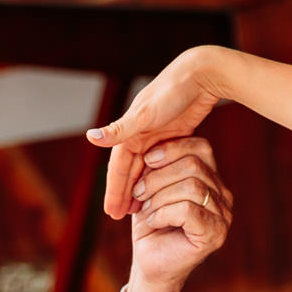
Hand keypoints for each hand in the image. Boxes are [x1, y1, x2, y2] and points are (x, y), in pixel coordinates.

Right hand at [89, 46, 231, 217]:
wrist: (201, 73)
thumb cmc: (173, 91)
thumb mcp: (145, 114)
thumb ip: (119, 129)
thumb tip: (90, 138)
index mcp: (130, 131)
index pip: (118, 168)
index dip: (114, 191)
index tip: (111, 213)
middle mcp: (140, 134)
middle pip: (130, 171)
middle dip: (124, 194)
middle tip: (120, 219)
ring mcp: (157, 136)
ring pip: (145, 168)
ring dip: (140, 188)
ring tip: (139, 211)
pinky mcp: (173, 135)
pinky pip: (161, 163)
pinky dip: (157, 177)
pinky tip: (160, 190)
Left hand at [121, 136, 233, 291]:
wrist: (150, 262)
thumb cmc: (151, 224)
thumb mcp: (151, 187)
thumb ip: (158, 165)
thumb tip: (152, 143)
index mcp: (211, 179)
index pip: (202, 148)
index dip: (172, 148)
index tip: (146, 159)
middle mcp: (223, 196)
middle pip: (194, 165)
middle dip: (158, 176)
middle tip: (138, 192)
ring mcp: (223, 216)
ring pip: (190, 186)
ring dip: (158, 197)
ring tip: (145, 210)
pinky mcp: (214, 234)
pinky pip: (187, 209)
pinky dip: (163, 213)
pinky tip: (153, 221)